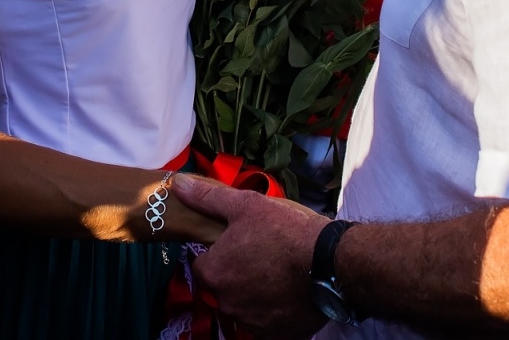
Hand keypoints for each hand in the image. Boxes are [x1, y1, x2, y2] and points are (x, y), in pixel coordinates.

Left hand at [173, 174, 329, 338]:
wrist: (330, 262)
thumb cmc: (285, 230)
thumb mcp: (246, 205)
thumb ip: (209, 199)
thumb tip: (178, 184)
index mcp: (215, 272)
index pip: (202, 265)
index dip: (218, 253)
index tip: (236, 245)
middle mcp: (227, 302)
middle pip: (223, 288)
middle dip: (235, 275)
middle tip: (260, 258)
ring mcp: (251, 322)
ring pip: (244, 307)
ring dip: (253, 295)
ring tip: (277, 275)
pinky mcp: (275, 335)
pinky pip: (266, 325)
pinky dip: (273, 313)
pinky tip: (287, 295)